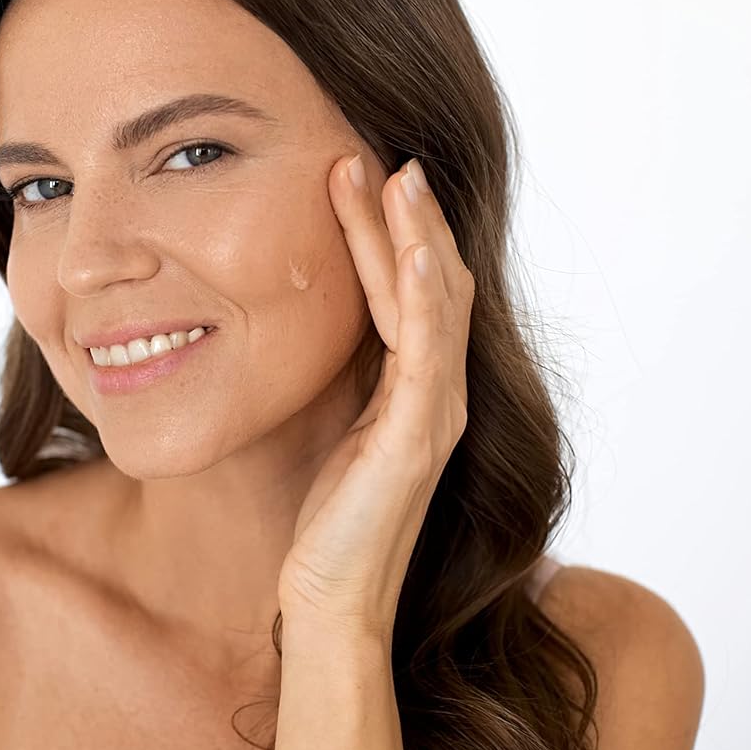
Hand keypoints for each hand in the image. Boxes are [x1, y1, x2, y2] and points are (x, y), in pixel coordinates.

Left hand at [276, 152, 476, 641]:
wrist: (328, 596)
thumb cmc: (326, 516)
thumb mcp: (333, 425)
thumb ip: (343, 374)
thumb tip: (313, 317)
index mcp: (415, 387)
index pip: (413, 291)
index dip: (394, 232)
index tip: (363, 173)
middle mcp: (438, 392)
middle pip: (433, 283)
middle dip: (407, 217)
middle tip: (381, 153)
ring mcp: (436, 413)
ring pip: (437, 303)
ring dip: (416, 236)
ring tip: (396, 177)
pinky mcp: (418, 438)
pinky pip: (427, 351)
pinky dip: (428, 294)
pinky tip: (416, 250)